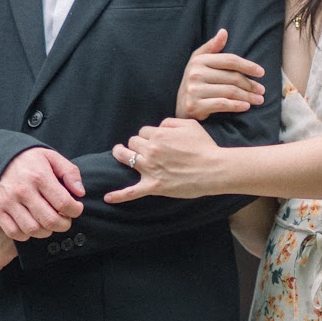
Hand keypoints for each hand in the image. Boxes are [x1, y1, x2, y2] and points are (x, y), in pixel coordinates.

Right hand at [0, 146, 84, 240]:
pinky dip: (26, 235)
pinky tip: (32, 224)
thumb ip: (70, 172)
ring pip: (33, 230)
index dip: (75, 210)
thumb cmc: (28, 159)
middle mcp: (23, 190)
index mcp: (39, 176)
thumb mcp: (51, 157)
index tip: (76, 208)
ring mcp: (8, 202)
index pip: (63, 203)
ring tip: (49, 222)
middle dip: (64, 224)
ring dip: (47, 231)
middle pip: (50, 220)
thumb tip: (80, 193)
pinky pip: (14, 233)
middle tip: (65, 219)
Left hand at [106, 118, 226, 202]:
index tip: (157, 140)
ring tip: (119, 153)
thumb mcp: (189, 124)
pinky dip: (119, 195)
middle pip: (133, 142)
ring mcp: (150, 169)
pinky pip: (132, 192)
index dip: (149, 135)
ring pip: (126, 158)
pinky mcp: (153, 186)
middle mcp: (150, 150)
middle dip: (138, 144)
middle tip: (146, 148)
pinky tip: (108, 198)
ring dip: (122, 155)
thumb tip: (158, 127)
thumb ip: (169, 122)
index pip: (143, 131)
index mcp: (158, 134)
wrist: (214, 169)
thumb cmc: (204, 146)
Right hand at [174, 29, 265, 118]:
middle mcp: (195, 73)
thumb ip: (213, 47)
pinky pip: (222, 104)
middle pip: (232, 77)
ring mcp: (194, 90)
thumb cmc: (196, 81)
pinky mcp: (195, 105)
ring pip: (230, 92)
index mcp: (199, 60)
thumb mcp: (200, 61)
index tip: (261, 72)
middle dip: (250, 84)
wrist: (180, 106)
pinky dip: (237, 106)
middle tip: (262, 90)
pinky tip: (246, 106)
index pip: (229, 60)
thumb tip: (224, 32)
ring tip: (258, 99)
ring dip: (248, 96)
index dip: (247, 65)